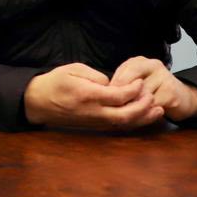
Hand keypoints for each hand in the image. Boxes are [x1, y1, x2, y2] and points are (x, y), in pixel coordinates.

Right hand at [23, 62, 164, 129]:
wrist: (38, 103)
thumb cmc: (55, 82)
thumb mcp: (73, 69)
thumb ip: (95, 76)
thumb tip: (113, 84)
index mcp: (88, 95)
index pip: (118, 96)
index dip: (133, 89)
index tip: (140, 82)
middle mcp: (94, 112)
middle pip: (125, 115)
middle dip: (143, 107)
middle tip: (153, 97)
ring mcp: (94, 122)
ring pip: (123, 124)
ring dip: (142, 119)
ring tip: (158, 111)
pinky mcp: (94, 126)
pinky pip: (117, 126)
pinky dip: (132, 122)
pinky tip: (142, 117)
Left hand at [109, 57, 196, 122]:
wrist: (185, 98)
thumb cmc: (155, 91)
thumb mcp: (137, 83)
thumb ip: (123, 84)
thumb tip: (105, 95)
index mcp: (139, 61)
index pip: (120, 75)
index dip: (112, 92)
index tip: (108, 104)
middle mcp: (152, 65)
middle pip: (128, 85)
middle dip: (121, 102)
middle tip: (116, 113)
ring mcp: (163, 77)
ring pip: (139, 98)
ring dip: (131, 110)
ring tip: (127, 118)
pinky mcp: (171, 92)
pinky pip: (151, 107)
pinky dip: (144, 115)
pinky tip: (143, 118)